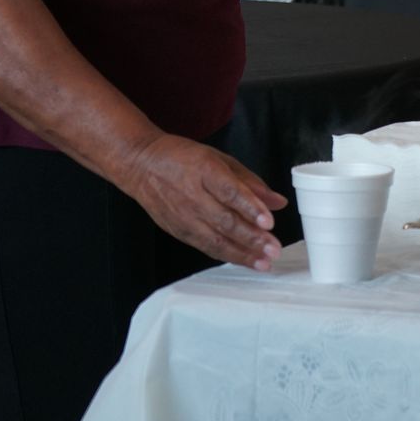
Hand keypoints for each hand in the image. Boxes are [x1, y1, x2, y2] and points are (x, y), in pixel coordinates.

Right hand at [120, 134, 286, 269]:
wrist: (141, 166)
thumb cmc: (184, 158)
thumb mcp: (220, 160)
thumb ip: (251, 182)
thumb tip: (277, 202)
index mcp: (205, 171)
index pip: (230, 192)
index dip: (250, 208)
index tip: (269, 222)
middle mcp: (193, 196)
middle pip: (225, 221)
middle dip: (252, 238)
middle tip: (273, 248)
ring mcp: (184, 216)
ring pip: (215, 239)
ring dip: (242, 253)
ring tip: (263, 262)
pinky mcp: (178, 230)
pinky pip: (205, 246)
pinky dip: (226, 255)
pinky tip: (244, 260)